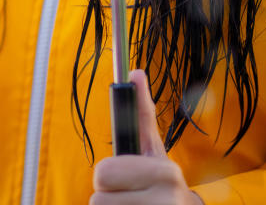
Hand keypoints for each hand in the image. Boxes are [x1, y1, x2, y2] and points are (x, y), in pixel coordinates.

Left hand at [91, 69, 203, 204]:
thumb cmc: (160, 182)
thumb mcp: (153, 148)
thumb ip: (142, 113)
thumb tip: (135, 73)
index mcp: (165, 172)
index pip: (103, 173)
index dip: (107, 176)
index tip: (120, 178)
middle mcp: (167, 200)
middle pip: (98, 198)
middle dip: (107, 195)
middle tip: (125, 194)